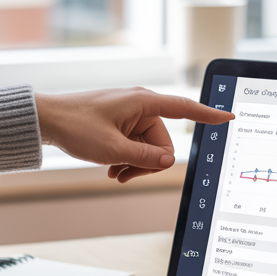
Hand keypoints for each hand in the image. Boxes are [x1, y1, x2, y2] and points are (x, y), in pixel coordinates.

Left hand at [36, 88, 233, 182]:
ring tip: (113, 171)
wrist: (47, 120)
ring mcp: (131, 115)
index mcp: (144, 102)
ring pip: (148, 149)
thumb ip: (144, 158)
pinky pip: (135, 146)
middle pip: (163, 143)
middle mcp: (141, 106)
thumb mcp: (112, 150)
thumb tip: (169, 163)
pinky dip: (126, 160)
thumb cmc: (75, 126)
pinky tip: (111, 168)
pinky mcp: (122, 124)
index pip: (185, 109)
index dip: (208, 115)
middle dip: (146, 163)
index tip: (229, 116)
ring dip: (134, 164)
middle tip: (123, 173)